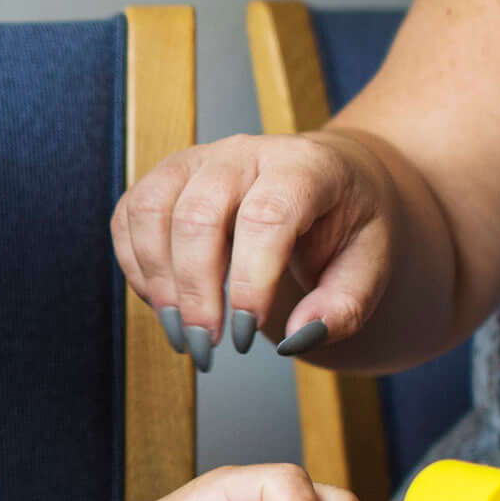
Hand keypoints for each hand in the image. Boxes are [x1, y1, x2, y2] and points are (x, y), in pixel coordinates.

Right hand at [112, 131, 396, 371]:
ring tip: (182, 333)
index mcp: (304, 166)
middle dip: (194, 291)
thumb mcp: (370, 266)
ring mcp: (196, 159)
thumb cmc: (347, 224)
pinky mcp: (164, 177)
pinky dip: (137, 268)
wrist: (329, 178)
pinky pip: (129, 217)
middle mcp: (243, 152)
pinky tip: (165, 304)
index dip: (250, 280)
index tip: (247, 335)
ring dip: (158, 282)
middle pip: (197, 214)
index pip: (266, 216)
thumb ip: (344, 306)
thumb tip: (297, 338)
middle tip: (207, 347)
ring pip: (151, 211)